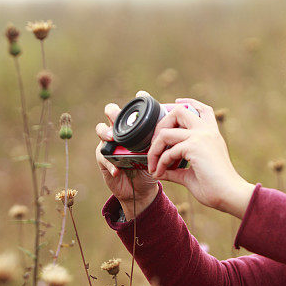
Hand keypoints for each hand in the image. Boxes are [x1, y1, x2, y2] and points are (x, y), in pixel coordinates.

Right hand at [95, 93, 158, 209]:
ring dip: (106, 132)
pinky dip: (111, 163)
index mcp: (136, 127)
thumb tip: (184, 126)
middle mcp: (121, 131)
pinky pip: (103, 157)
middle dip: (114, 111)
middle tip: (118, 116)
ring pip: (101, 131)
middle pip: (111, 112)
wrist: (143, 191)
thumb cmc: (153, 167)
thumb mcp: (162, 152)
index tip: (142, 95)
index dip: (136, 100)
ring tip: (112, 138)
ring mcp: (110, 144)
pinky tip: (118, 169)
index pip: (133, 108)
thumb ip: (168, 140)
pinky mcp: (104, 160)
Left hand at [147, 97, 254, 216]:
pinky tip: (159, 173)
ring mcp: (201, 137)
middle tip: (155, 144)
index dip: (188, 102)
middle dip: (161, 124)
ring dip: (154, 149)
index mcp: (211, 135)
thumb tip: (160, 172)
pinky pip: (168, 151)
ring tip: (153, 165)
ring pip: (166, 131)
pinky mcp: (194, 147)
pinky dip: (159, 163)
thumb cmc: (216, 188)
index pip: (202, 109)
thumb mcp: (191, 175)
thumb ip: (176, 170)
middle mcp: (207, 132)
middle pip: (179, 111)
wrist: (230, 195)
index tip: (177, 102)